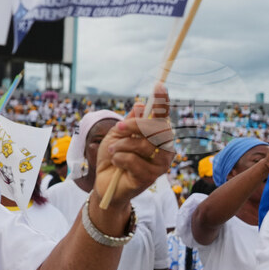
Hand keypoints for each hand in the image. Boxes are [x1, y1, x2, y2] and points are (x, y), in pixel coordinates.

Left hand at [94, 84, 174, 208]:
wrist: (105, 184)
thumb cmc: (113, 157)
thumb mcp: (117, 135)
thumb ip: (129, 121)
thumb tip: (141, 105)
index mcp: (157, 137)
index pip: (163, 117)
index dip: (162, 102)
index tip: (158, 85)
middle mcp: (164, 149)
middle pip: (157, 129)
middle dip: (135, 125)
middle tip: (119, 127)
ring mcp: (160, 165)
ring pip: (143, 145)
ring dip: (122, 145)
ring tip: (113, 150)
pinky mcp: (150, 178)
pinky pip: (133, 161)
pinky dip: (119, 158)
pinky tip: (116, 164)